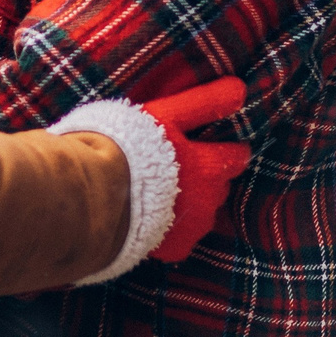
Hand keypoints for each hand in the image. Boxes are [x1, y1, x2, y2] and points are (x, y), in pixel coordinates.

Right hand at [139, 79, 251, 264]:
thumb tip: (241, 88)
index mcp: (209, 169)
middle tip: (181, 165)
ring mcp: (190, 229)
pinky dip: (172, 228)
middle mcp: (207, 202)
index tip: (222, 147)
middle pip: (218, 186)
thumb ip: (204, 102)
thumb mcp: (167, 115)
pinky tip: (153, 215)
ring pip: (202, 213)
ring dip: (190, 202)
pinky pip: (181, 237)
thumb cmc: (129, 147)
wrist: (94, 193)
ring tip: (163, 190)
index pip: (235, 157)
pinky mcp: (171, 248)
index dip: (229, 150)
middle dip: (207, 177)